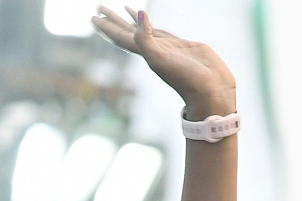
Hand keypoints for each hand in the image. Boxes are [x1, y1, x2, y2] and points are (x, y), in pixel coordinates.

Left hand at [92, 7, 235, 117]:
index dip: (107, 27)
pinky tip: (148, 20)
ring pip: (144, 30)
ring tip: (121, 9)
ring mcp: (166, 47)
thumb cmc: (186, 79)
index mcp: (146, 53)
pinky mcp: (180, 45)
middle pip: (127, 32)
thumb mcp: (162, 58)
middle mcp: (153, 50)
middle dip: (112, 20)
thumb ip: (146, 38)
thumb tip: (139, 13)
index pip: (121, 37)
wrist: (209, 90)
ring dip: (130, 21)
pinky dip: (151, 24)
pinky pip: (160, 31)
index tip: (93, 16)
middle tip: (99, 7)